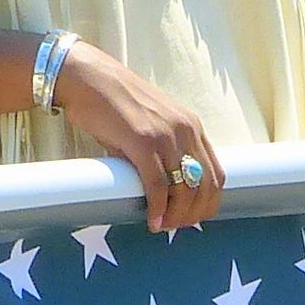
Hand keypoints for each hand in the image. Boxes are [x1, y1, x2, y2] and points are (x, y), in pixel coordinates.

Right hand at [53, 39, 224, 234]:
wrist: (87, 78)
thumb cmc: (113, 103)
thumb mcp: (151, 124)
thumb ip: (164, 149)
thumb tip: (166, 187)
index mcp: (191, 126)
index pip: (217, 174)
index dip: (207, 203)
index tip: (190, 217)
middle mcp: (186, 130)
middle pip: (206, 186)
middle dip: (193, 214)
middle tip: (175, 226)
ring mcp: (165, 135)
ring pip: (185, 189)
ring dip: (176, 216)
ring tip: (162, 225)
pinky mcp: (142, 142)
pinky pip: (159, 186)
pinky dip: (158, 209)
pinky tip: (152, 220)